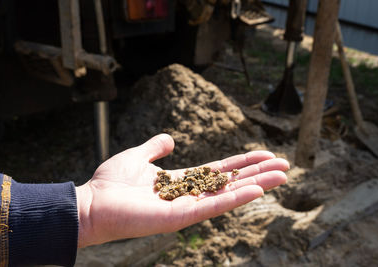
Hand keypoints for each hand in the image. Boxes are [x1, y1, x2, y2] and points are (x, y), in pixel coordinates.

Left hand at [76, 134, 288, 247]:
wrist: (92, 203)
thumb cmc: (112, 183)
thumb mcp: (138, 155)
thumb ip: (155, 147)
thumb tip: (170, 140)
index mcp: (182, 180)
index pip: (220, 170)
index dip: (243, 161)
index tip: (265, 153)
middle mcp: (189, 194)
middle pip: (231, 181)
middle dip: (258, 173)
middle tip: (285, 165)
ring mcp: (187, 207)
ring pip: (229, 193)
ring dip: (257, 184)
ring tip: (282, 175)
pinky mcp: (180, 217)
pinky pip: (213, 206)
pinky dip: (236, 198)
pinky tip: (257, 190)